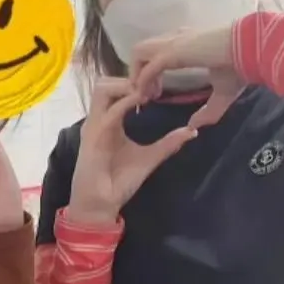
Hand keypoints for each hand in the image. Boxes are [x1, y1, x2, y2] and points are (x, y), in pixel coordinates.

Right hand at [68, 79, 196, 223]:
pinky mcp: (93, 137)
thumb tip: (191, 132)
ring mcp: (94, 126)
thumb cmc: (119, 183)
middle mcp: (100, 119)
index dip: (135, 82)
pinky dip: (124, 103)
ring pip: (102, 88)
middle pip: (106, 81)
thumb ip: (167, 144)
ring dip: (124, 85)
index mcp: (110, 121)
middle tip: (151, 86)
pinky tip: (140, 101)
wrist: (101, 205)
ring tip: (145, 92)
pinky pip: (108, 112)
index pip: (117, 89)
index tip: (157, 88)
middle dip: (128, 78)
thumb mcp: (149, 158)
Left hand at [129, 26, 238, 127]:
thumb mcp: (223, 93)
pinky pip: (149, 67)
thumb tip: (194, 126)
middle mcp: (175, 40)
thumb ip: (208, 111)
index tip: (154, 94)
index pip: (156, 53)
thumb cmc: (241, 67)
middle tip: (145, 97)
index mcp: (186, 44)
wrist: (252, 51)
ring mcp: (173, 44)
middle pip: (142, 51)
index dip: (150, 73)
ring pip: (138, 54)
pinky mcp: (174, 52)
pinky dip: (143, 82)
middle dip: (137, 73)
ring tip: (143, 97)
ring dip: (136, 75)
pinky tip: (147, 97)